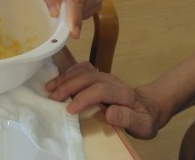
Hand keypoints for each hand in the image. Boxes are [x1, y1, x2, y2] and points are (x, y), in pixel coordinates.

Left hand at [41, 0, 102, 38]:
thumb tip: (55, 13)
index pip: (76, 0)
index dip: (74, 18)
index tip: (74, 33)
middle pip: (76, 10)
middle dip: (65, 9)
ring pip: (79, 14)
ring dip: (70, 9)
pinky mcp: (99, 5)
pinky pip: (83, 15)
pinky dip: (76, 11)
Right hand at [45, 62, 159, 138]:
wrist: (146, 107)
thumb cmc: (143, 118)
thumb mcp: (143, 125)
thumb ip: (128, 118)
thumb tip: (111, 112)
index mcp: (122, 92)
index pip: (100, 89)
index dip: (84, 97)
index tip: (69, 109)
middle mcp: (110, 80)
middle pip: (87, 78)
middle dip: (68, 87)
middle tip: (52, 99)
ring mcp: (103, 76)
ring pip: (81, 72)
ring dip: (64, 79)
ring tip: (49, 89)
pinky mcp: (97, 76)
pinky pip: (81, 70)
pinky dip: (67, 74)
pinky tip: (57, 81)